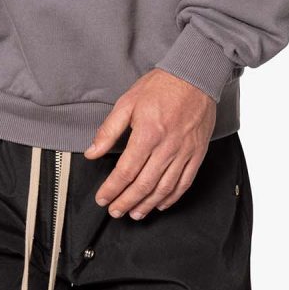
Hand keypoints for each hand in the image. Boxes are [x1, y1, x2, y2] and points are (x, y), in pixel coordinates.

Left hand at [83, 68, 216, 218]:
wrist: (195, 76)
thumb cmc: (162, 86)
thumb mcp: (127, 102)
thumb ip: (108, 130)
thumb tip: (92, 152)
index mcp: (148, 133)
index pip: (125, 171)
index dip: (112, 189)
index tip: (102, 198)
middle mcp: (167, 146)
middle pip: (143, 184)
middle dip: (126, 202)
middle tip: (114, 211)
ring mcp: (184, 152)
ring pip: (164, 188)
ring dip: (147, 205)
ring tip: (134, 213)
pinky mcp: (197, 153)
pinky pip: (184, 182)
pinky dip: (172, 197)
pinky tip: (160, 203)